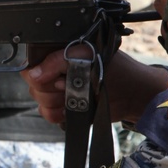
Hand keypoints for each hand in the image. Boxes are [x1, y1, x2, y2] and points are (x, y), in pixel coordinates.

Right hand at [23, 48, 167, 126]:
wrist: (134, 96)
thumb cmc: (117, 71)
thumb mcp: (87, 57)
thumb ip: (57, 61)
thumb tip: (34, 75)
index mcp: (60, 53)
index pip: (32, 63)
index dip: (39, 74)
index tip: (56, 78)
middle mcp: (56, 70)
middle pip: (33, 84)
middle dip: (50, 90)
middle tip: (68, 87)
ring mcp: (60, 89)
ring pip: (39, 100)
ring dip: (55, 103)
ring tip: (73, 98)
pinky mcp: (65, 106)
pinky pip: (47, 113)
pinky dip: (58, 114)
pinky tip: (70, 110)